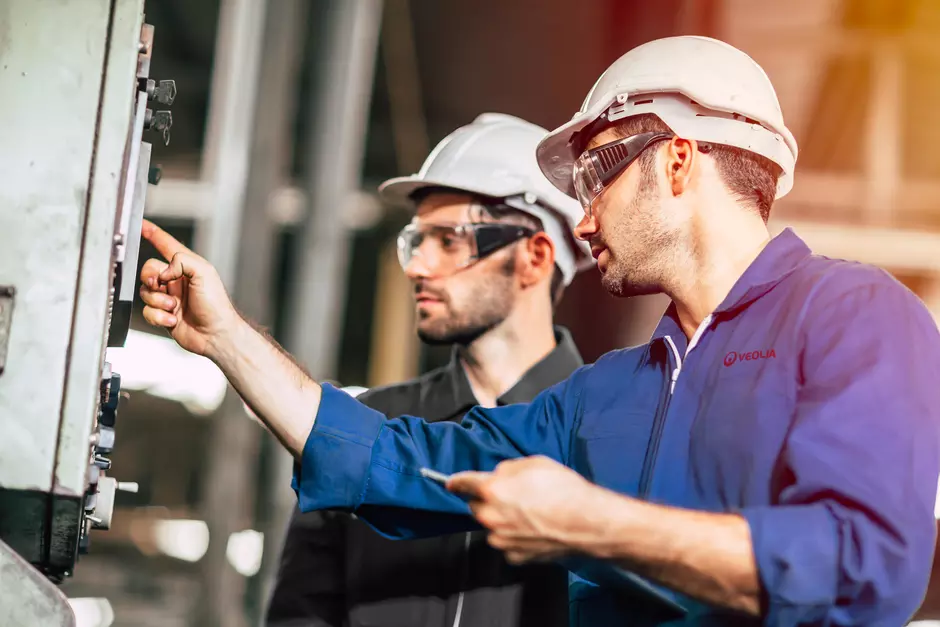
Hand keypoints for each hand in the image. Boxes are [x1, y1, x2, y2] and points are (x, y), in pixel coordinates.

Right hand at [139, 219, 239, 358]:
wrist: (216, 335)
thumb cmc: (216, 304)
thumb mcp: (204, 272)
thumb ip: (181, 261)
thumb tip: (162, 272)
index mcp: (187, 266)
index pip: (166, 245)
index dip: (153, 234)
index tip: (141, 225)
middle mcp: (176, 281)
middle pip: (148, 270)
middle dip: (151, 278)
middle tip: (161, 286)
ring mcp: (169, 298)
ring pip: (145, 292)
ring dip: (157, 301)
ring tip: (174, 308)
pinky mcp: (164, 315)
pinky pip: (147, 312)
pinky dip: (157, 316)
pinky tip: (172, 320)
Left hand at [447, 456, 610, 563]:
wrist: (587, 524)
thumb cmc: (564, 489)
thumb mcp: (534, 463)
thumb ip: (508, 469)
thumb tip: (498, 476)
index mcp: (492, 490)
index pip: (463, 484)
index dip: (455, 482)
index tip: (450, 483)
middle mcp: (491, 517)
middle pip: (477, 507)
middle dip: (487, 500)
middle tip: (510, 496)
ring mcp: (501, 540)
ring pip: (492, 526)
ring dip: (501, 520)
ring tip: (529, 514)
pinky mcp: (514, 556)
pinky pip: (507, 543)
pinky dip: (515, 537)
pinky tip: (534, 530)